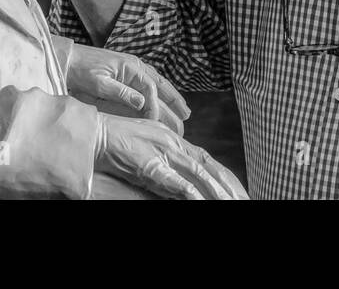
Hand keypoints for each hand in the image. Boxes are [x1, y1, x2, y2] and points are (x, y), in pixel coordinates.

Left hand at [67, 45, 189, 134]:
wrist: (69, 59)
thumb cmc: (82, 70)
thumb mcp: (99, 83)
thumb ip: (121, 92)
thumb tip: (142, 102)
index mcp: (130, 67)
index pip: (150, 89)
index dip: (155, 107)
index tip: (157, 122)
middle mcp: (135, 66)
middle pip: (161, 85)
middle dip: (174, 102)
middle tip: (186, 118)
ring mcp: (132, 68)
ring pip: (158, 84)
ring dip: (171, 97)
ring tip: (184, 111)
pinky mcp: (127, 73)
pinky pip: (150, 83)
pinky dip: (160, 92)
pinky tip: (165, 100)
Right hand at [95, 113, 247, 199]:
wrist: (94, 135)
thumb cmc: (116, 141)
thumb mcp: (146, 149)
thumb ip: (164, 162)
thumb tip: (179, 183)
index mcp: (174, 140)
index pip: (206, 159)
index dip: (223, 176)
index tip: (237, 191)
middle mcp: (174, 144)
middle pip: (209, 167)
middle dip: (229, 187)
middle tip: (244, 200)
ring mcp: (164, 154)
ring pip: (200, 175)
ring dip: (218, 193)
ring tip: (233, 204)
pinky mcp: (152, 166)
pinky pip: (178, 183)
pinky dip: (193, 195)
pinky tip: (203, 203)